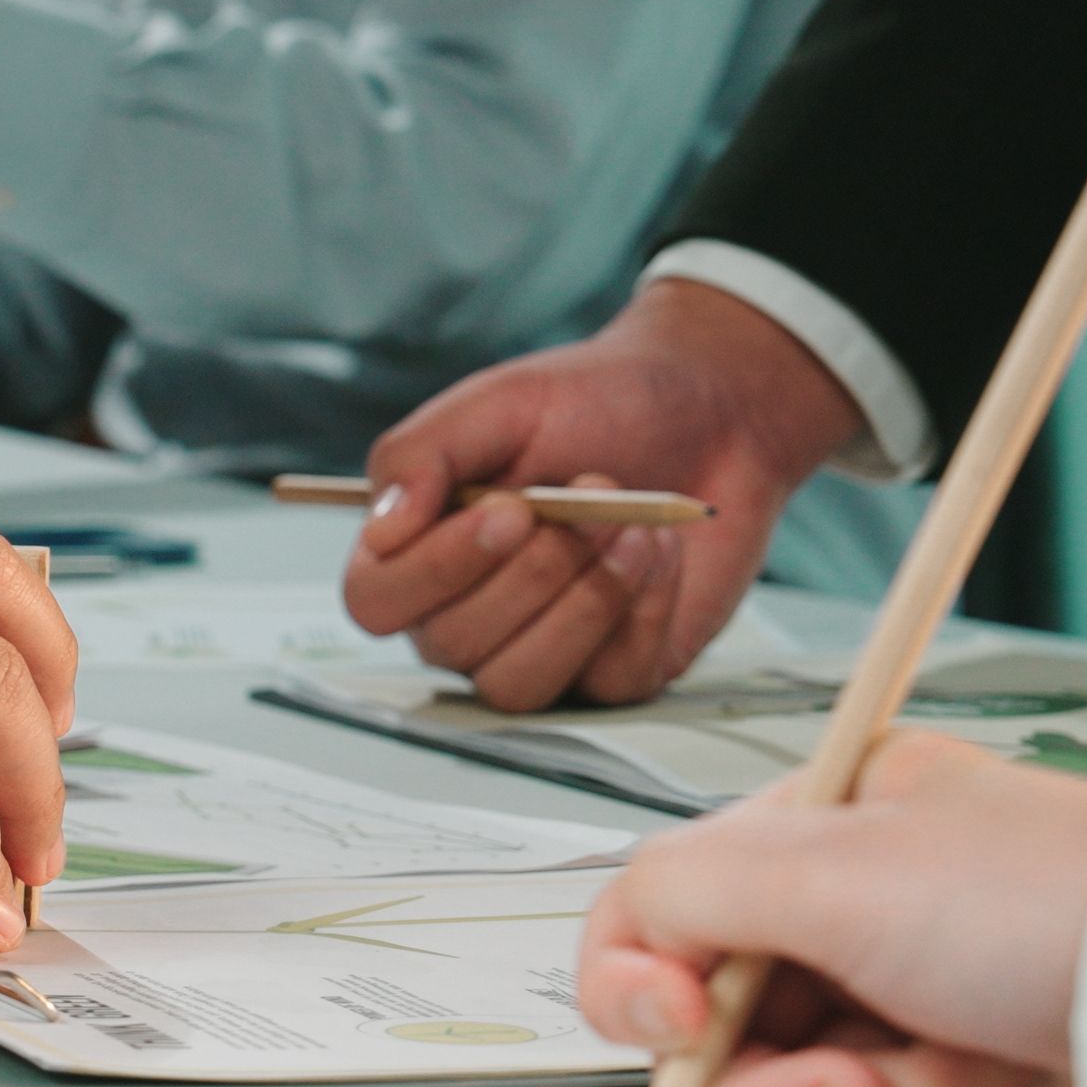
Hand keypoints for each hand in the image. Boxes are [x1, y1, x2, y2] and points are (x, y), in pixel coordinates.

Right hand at [343, 280, 864, 709]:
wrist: (711, 410)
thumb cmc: (592, 403)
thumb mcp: (498, 403)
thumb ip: (420, 453)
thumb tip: (383, 527)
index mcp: (420, 548)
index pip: (376, 601)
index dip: (435, 570)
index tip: (511, 510)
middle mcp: (465, 614)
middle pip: (451, 644)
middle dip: (532, 571)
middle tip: (588, 493)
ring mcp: (540, 651)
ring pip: (519, 684)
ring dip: (584, 601)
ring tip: (629, 526)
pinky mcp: (616, 671)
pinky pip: (608, 681)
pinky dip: (645, 610)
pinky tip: (658, 551)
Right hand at [575, 731, 1086, 1086]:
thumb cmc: (1051, 904)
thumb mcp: (839, 861)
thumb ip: (682, 890)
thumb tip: (626, 942)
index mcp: (825, 839)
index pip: (657, 923)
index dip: (640, 990)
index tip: (678, 1025)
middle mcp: (864, 935)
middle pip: (719, 1057)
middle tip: (860, 1082)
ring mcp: (921, 1037)